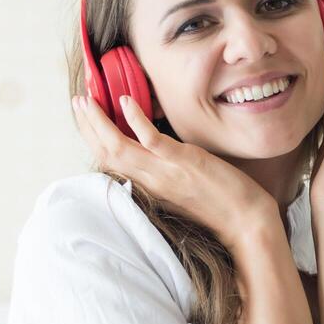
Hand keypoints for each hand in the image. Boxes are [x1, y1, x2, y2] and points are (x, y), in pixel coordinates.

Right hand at [72, 92, 275, 248]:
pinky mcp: (184, 163)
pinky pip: (152, 141)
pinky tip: (125, 102)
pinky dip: (136, 121)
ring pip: (120, 147)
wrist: (246, 223)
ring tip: (87, 100)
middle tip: (77, 102)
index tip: (83, 117)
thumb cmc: (219, 205)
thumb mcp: (181, 189)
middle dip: (88, 126)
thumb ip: (163, 173)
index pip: (110, 162)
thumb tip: (155, 152)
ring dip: (100, 122)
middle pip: (106, 153)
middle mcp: (151, 181)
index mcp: (148, 187)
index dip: (93, 138)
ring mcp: (165, 173)